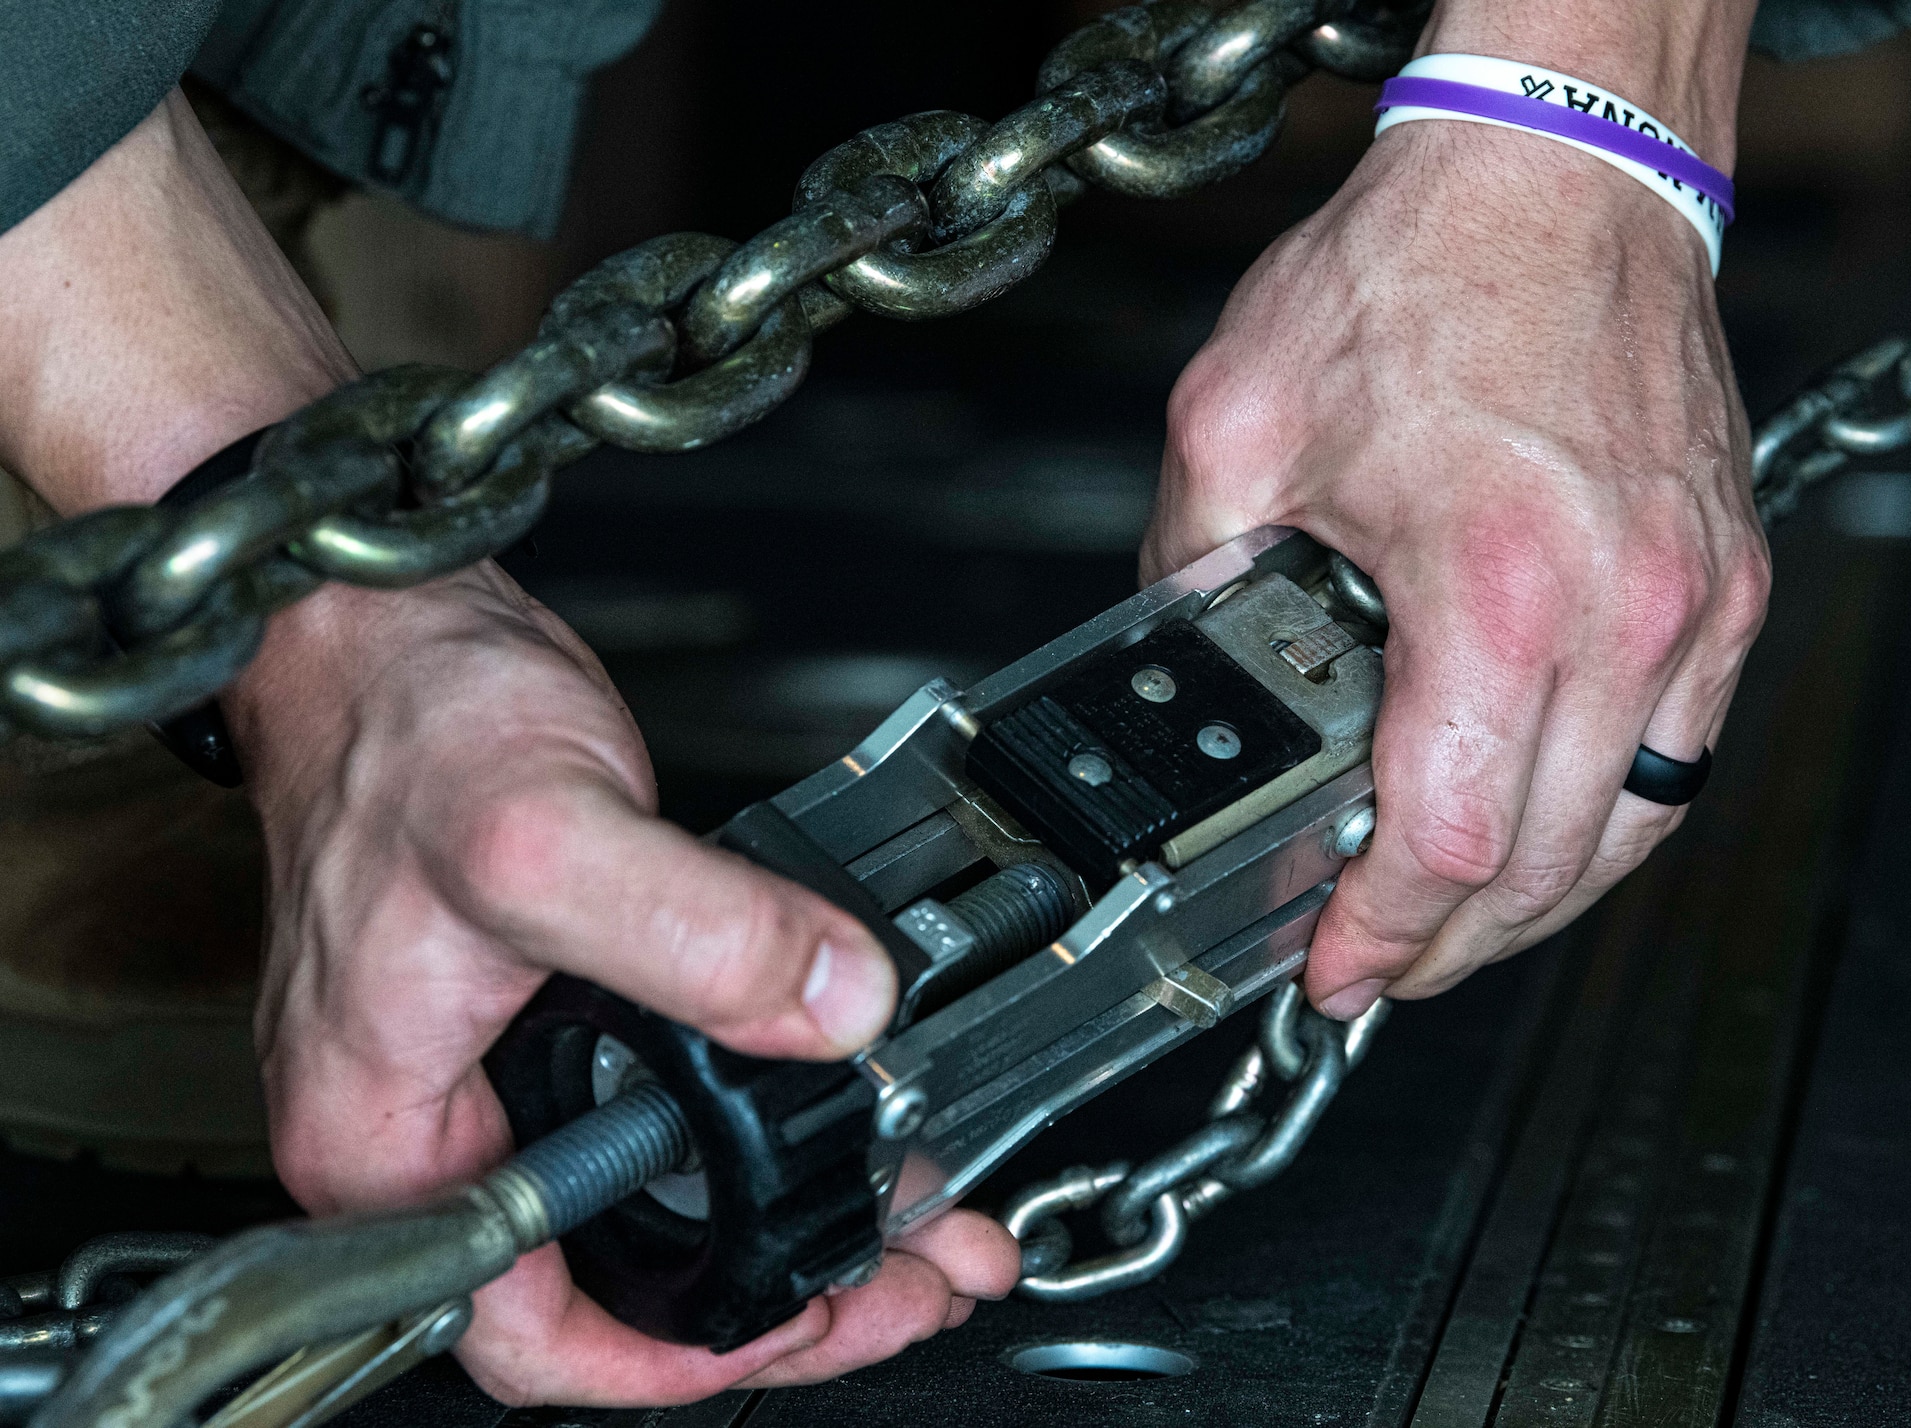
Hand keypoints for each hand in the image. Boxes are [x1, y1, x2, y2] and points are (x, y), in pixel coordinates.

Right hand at [225, 566, 1017, 1405]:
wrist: (395, 637)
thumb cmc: (403, 727)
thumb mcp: (544, 837)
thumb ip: (695, 932)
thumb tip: (835, 1005)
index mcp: (392, 1137)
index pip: (531, 1329)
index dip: (675, 1359)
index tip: (806, 1326)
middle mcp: (443, 1129)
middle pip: (619, 1283)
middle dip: (781, 1301)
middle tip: (911, 1280)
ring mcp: (505, 1077)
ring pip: (658, 1204)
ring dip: (798, 1221)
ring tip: (922, 1224)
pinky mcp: (565, 1018)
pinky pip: (677, 1111)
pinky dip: (777, 1127)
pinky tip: (860, 1116)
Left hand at [1144, 115, 1769, 1017]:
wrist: (1560, 171)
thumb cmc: (1425, 269)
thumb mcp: (1238, 419)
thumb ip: (1190, 568)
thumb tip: (1175, 666)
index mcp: (1494, 585)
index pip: (1452, 837)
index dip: (1382, 933)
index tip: (1334, 968)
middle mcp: (1621, 610)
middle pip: (1545, 866)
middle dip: (1448, 944)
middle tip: (1376, 966)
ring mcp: (1693, 602)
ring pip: (1629, 831)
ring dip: (1533, 904)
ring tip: (1448, 923)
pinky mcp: (1725, 583)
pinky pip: (1679, 756)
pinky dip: (1604, 820)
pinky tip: (1536, 828)